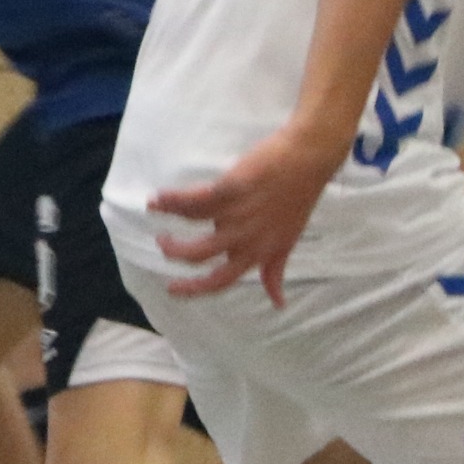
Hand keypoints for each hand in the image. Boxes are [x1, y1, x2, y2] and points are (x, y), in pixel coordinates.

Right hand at [145, 121, 347, 303]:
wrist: (308, 159)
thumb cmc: (298, 199)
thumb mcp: (288, 242)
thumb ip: (275, 271)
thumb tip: (278, 303)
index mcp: (257, 252)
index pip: (220, 281)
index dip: (193, 289)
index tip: (172, 289)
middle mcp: (245, 236)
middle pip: (198, 254)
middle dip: (173, 251)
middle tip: (162, 243)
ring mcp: (237, 212)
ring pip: (191, 223)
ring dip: (168, 218)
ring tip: (155, 209)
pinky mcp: (231, 188)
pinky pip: (194, 198)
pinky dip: (172, 199)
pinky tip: (159, 197)